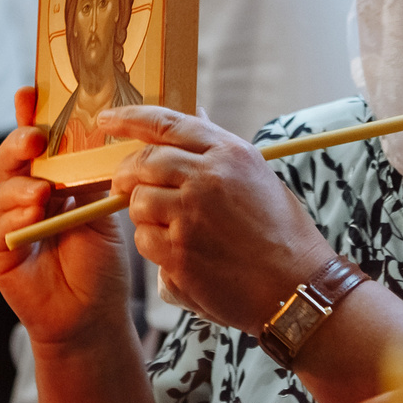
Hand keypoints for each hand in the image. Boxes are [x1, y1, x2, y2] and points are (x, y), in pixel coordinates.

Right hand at [0, 87, 129, 352]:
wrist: (92, 314)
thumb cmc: (99, 261)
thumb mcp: (101, 209)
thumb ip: (94, 175)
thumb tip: (111, 134)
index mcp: (51, 179)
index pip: (37, 141)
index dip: (29, 116)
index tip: (30, 93)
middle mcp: (26, 195)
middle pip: (11, 159)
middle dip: (19, 143)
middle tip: (34, 139)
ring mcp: (9, 222)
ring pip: (3, 191)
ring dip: (21, 186)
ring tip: (43, 190)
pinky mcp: (0, 251)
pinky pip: (0, 227)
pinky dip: (15, 217)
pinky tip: (32, 214)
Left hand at [104, 106, 332, 331]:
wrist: (297, 286)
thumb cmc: (283, 233)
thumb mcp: (256, 176)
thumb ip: (218, 149)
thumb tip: (195, 116)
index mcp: (228, 152)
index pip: (166, 123)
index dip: (128, 118)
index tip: (106, 121)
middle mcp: (207, 177)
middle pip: (143, 161)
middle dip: (127, 174)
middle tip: (125, 185)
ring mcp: (191, 215)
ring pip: (138, 202)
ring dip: (145, 214)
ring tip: (170, 227)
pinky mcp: (180, 252)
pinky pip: (144, 239)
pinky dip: (153, 245)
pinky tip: (178, 252)